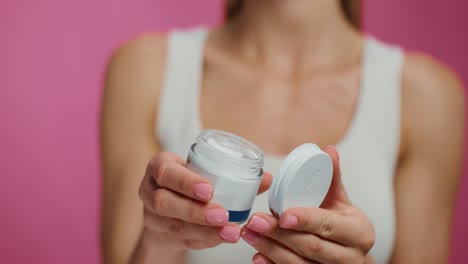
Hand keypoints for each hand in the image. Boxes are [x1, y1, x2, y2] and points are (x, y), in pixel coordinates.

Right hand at [138, 152, 271, 250]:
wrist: (167, 206)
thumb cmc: (189, 181)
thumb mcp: (202, 171)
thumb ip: (233, 174)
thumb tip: (266, 178)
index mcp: (160, 167)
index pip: (166, 172)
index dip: (186, 182)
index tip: (209, 190)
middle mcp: (151, 190)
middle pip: (166, 202)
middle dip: (196, 210)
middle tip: (222, 214)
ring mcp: (153, 215)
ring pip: (174, 225)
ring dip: (204, 229)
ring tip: (229, 230)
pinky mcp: (161, 234)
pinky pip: (182, 240)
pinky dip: (205, 240)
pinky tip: (221, 238)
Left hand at [241, 146, 374, 263]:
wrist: (350, 254)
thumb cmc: (343, 224)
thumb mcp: (342, 202)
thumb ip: (332, 178)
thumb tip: (327, 150)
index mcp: (359, 233)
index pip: (328, 225)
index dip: (305, 220)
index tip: (282, 214)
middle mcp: (350, 258)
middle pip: (310, 247)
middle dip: (279, 234)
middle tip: (255, 221)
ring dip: (270, 249)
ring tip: (249, 233)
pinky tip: (257, 255)